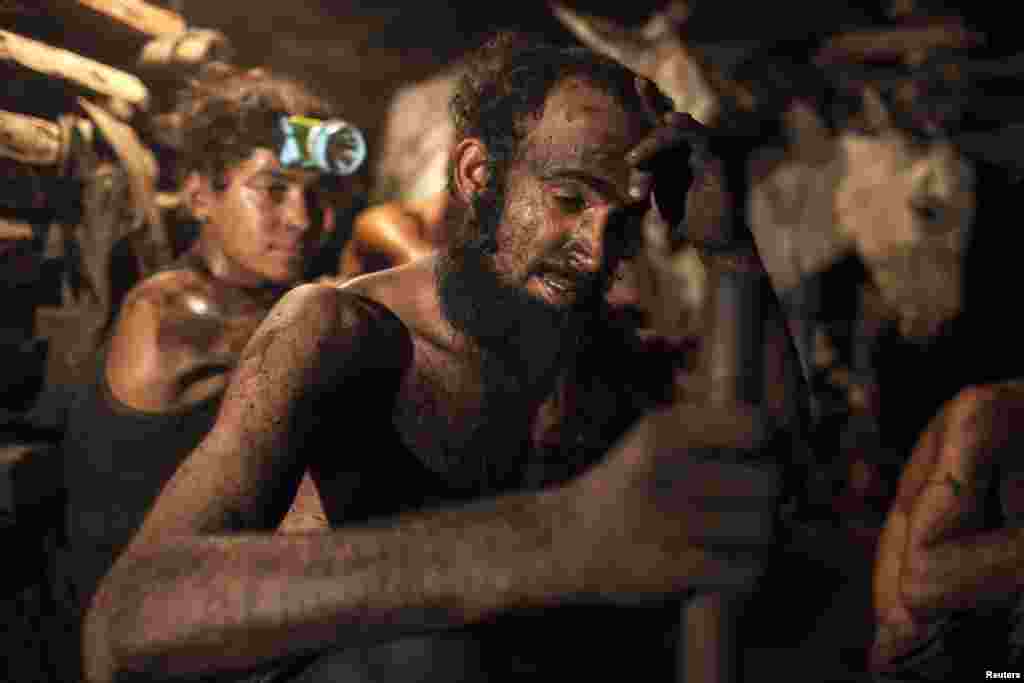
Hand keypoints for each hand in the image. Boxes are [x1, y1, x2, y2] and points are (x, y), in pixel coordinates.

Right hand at [562, 400, 779, 597]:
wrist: (564, 539)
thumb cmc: (618, 487)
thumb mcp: (649, 438)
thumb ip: (704, 424)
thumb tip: (767, 426)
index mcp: (661, 434)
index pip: (751, 427)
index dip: (764, 443)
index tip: (758, 450)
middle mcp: (667, 474)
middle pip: (765, 482)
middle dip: (762, 494)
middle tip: (749, 499)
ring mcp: (671, 524)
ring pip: (759, 528)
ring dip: (756, 533)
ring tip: (737, 531)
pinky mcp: (674, 569)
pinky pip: (742, 569)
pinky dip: (743, 569)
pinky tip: (727, 561)